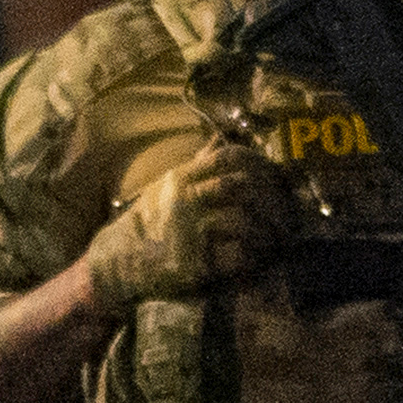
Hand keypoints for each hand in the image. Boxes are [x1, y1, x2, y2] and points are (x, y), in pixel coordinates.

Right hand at [77, 136, 301, 314]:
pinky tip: (261, 259)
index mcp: (181, 179)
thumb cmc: (148, 224)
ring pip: (241, 220)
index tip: (275, 179)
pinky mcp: (194, 263)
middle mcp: (185, 201)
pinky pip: (236, 256)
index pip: (227, 158)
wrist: (116, 263)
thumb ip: (196, 166)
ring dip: (266, 231)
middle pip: (239, 186)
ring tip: (278, 239)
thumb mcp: (166, 188)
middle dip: (269, 200)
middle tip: (285, 214)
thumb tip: (219, 139)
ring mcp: (189, 231)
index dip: (258, 165)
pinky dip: (255, 257)